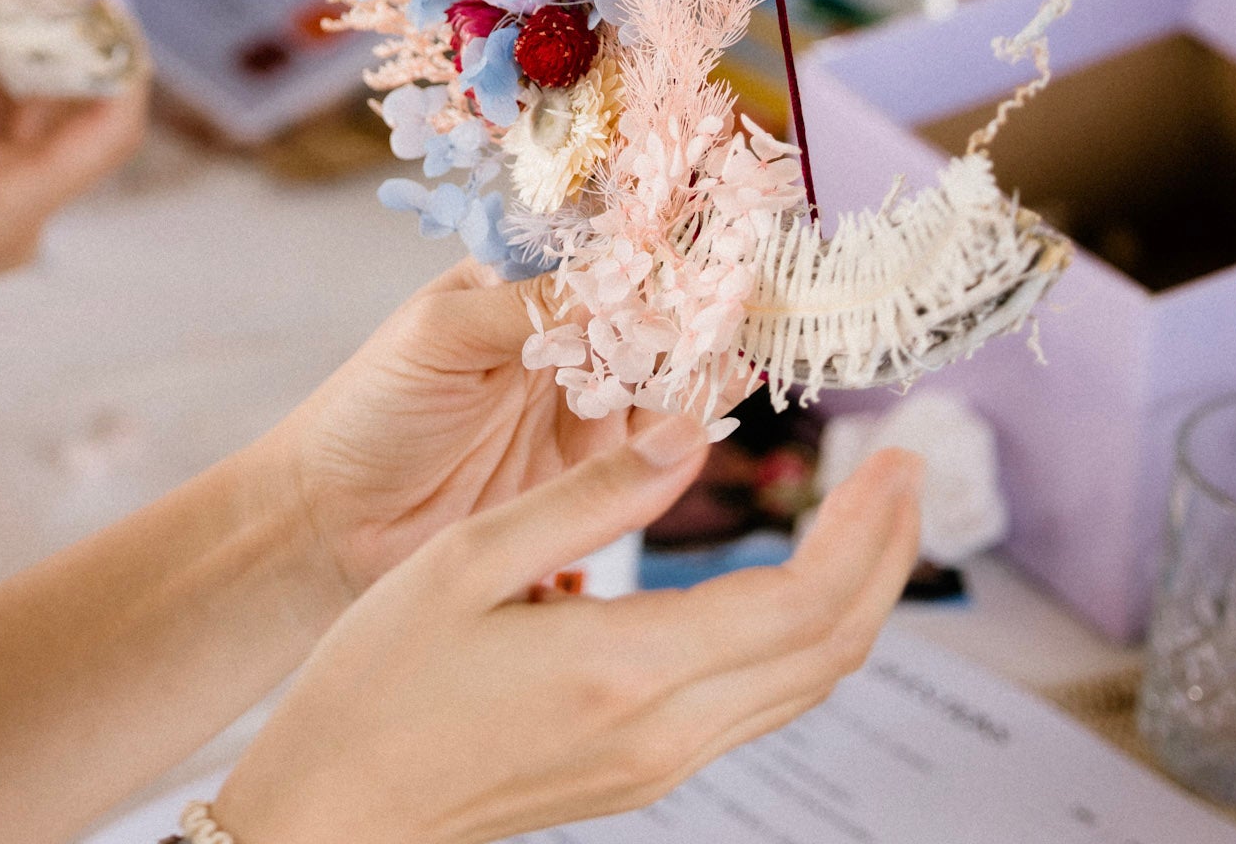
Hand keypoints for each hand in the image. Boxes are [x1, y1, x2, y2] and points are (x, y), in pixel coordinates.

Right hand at [214, 436, 923, 843]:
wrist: (327, 821)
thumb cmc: (374, 684)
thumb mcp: (467, 559)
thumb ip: (592, 496)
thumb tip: (689, 431)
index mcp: (624, 669)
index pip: (799, 601)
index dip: (866, 528)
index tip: (897, 457)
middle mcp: (661, 732)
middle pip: (829, 651)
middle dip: (887, 557)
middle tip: (908, 473)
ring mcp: (655, 766)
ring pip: (803, 686)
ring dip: (854, 598)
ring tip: (869, 516)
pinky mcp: (637, 776)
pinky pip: (757, 705)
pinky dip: (800, 639)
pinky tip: (786, 583)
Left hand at [266, 260, 684, 620]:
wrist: (330, 527)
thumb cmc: (368, 410)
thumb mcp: (442, 335)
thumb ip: (532, 308)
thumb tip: (624, 282)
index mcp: (523, 283)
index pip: (606, 252)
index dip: (656, 249)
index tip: (705, 249)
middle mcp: (563, 337)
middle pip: (650, 313)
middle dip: (691, 311)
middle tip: (731, 314)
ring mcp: (581, 405)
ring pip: (665, 377)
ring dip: (697, 372)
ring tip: (722, 368)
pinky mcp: (589, 474)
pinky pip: (652, 448)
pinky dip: (683, 434)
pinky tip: (696, 423)